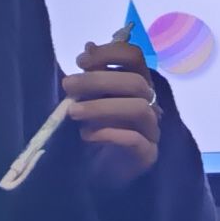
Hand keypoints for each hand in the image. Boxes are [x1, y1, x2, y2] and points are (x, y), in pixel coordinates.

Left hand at [66, 41, 161, 181]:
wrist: (99, 174)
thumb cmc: (95, 131)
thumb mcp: (89, 99)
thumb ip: (93, 76)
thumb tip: (88, 47)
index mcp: (137, 85)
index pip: (135, 57)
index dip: (110, 53)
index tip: (81, 60)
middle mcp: (150, 104)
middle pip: (135, 83)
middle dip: (98, 80)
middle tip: (67, 86)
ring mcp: (152, 130)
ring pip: (138, 109)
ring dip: (102, 107)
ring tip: (73, 112)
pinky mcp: (147, 154)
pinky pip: (135, 139)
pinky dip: (109, 134)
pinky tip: (87, 136)